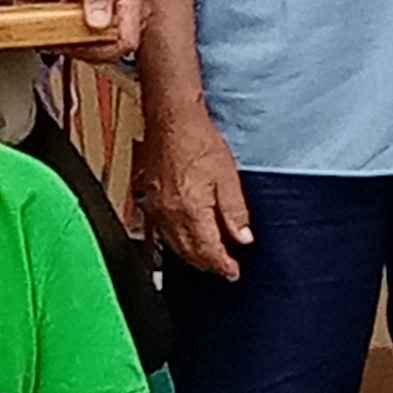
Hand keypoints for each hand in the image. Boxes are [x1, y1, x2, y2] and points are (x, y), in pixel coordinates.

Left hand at [52, 0, 145, 51]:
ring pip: (113, 49)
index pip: (127, 41)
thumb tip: (99, 23)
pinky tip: (75, 39)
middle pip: (119, 49)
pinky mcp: (122, 22)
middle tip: (68, 45)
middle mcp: (137, 11)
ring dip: (89, 50)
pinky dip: (90, 44)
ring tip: (68, 42)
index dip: (103, 50)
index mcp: (133, 0)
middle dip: (92, 52)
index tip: (81, 47)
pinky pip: (108, 42)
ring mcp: (131, 18)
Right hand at [141, 98, 253, 278]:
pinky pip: (161, 231)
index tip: (234, 272)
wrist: (171, 119)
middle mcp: (169, 214)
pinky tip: (185, 239)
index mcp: (191, 211)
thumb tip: (243, 237)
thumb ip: (235, 211)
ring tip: (208, 257)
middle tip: (224, 267)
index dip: (223, 265)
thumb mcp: (227, 176)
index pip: (208, 250)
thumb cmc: (198, 140)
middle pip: (189, 252)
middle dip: (208, 263)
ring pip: (174, 245)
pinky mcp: (149, 200)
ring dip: (192, 255)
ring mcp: (156, 208)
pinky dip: (176, 241)